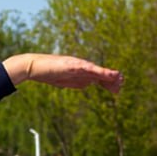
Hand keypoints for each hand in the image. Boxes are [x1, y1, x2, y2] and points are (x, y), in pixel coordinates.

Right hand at [4, 53, 122, 94]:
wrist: (35, 67)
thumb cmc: (49, 73)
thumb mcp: (67, 81)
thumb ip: (78, 82)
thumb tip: (88, 84)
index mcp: (81, 71)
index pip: (98, 77)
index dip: (108, 83)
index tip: (117, 90)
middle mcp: (82, 67)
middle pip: (101, 74)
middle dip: (112, 80)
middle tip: (121, 85)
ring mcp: (78, 65)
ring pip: (98, 71)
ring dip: (110, 75)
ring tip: (120, 79)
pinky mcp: (74, 65)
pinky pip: (90, 69)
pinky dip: (101, 72)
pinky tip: (108, 74)